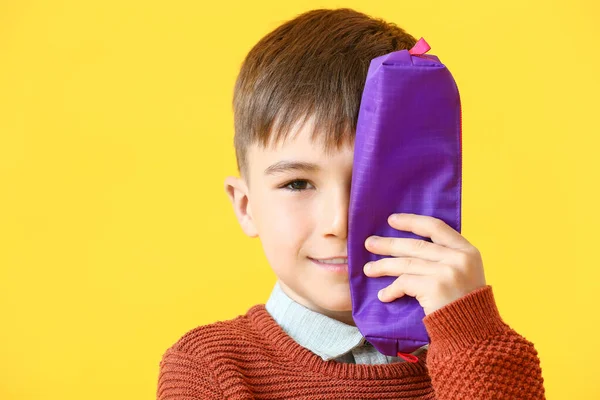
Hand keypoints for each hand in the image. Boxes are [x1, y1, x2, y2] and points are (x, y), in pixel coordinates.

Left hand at [363, 213, 486, 315]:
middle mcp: (458, 258)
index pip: (435, 227)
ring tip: (368, 269)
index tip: (392, 220)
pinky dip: (392, 290)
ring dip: (383, 266)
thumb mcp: (466, 274)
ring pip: (406, 264)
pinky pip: (404, 283)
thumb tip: (411, 246)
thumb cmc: (466, 306)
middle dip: (389, 244)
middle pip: (415, 246)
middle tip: (369, 244)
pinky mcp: (434, 287)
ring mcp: (446, 272)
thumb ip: (447, 258)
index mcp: (467, 251)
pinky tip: (384, 295)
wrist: (474, 334)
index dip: (411, 221)